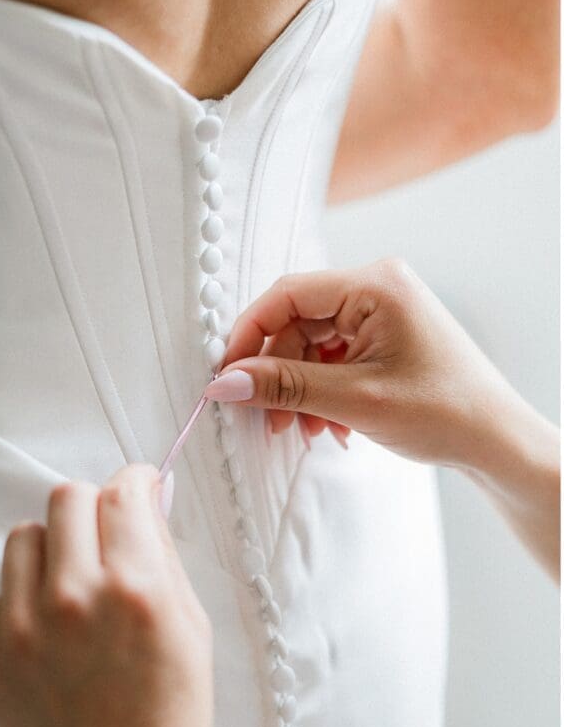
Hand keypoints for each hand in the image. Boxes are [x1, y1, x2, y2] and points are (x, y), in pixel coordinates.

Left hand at [0, 464, 211, 726]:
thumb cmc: (167, 724)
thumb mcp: (191, 630)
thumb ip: (165, 558)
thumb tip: (146, 506)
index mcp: (135, 589)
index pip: (121, 492)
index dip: (134, 482)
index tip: (135, 488)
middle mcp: (73, 600)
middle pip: (67, 498)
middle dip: (93, 509)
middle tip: (106, 537)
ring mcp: (22, 629)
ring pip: (25, 537)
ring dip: (54, 550)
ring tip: (73, 589)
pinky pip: (1, 594)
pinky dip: (26, 601)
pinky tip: (54, 638)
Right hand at [205, 258, 530, 468]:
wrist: (498, 441)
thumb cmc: (447, 412)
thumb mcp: (355, 400)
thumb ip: (286, 387)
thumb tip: (227, 383)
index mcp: (376, 285)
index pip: (289, 294)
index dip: (251, 334)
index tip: (228, 375)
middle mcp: (378, 289)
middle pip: (298, 322)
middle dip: (279, 373)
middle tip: (267, 418)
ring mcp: (382, 312)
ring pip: (313, 344)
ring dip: (300, 388)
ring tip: (305, 430)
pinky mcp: (384, 336)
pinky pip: (333, 356)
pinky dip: (322, 390)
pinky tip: (329, 424)